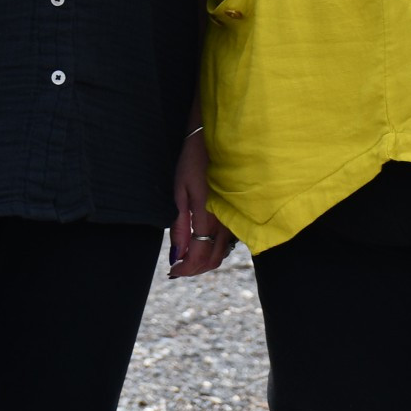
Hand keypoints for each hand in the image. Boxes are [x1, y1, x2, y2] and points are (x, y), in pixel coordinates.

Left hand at [168, 129, 233, 278]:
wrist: (217, 139)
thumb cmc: (194, 161)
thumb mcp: (180, 190)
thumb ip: (180, 225)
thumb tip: (177, 254)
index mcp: (207, 216)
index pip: (197, 256)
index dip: (184, 268)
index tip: (172, 270)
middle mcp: (225, 222)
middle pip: (212, 259)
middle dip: (194, 269)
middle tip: (178, 267)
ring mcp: (234, 218)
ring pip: (222, 252)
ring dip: (204, 260)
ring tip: (187, 256)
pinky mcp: (237, 212)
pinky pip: (228, 241)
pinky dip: (214, 249)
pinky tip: (202, 243)